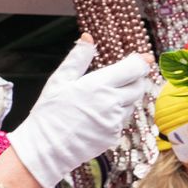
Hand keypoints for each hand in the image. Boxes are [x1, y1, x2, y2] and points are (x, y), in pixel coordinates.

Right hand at [6, 46, 152, 187]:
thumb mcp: (59, 80)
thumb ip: (77, 58)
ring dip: (125, 97)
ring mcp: (115, 122)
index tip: (142, 58)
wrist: (45, 148)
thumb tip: (88, 38)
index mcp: (99, 85)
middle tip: (122, 77)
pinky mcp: (114, 136)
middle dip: (135, 79)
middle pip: (140, 86)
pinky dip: (116, 115)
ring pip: (132, 103)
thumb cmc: (49, 113)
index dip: (141, 61)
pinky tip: (97, 116)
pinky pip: (122, 121)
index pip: (135, 68)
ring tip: (103, 99)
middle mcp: (112, 103)